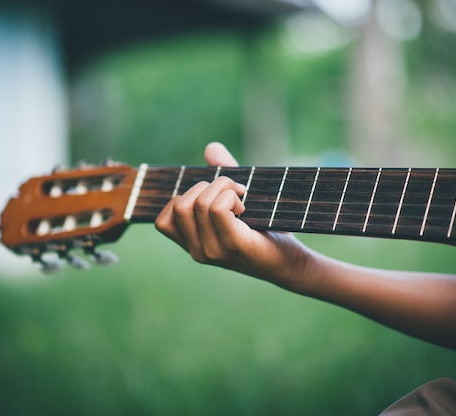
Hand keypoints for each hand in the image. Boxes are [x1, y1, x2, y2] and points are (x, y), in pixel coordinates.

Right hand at [155, 142, 308, 288]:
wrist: (292, 262)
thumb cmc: (264, 231)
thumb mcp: (236, 202)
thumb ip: (220, 177)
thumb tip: (211, 147)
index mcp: (192, 244)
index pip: (163, 221)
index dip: (183, 199)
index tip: (212, 198)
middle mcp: (197, 251)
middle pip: (179, 206)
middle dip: (205, 187)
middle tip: (234, 192)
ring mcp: (212, 251)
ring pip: (200, 203)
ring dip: (224, 188)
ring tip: (242, 198)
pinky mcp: (233, 245)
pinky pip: (217, 208)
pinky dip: (232, 196)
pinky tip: (246, 207)